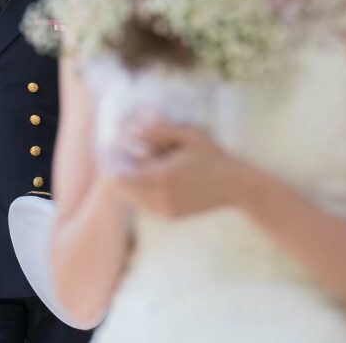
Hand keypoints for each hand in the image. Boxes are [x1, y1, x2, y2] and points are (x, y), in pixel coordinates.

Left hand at [103, 109, 250, 218]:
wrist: (236, 186)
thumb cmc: (213, 156)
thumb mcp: (188, 136)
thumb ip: (159, 131)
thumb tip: (133, 129)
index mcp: (160, 178)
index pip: (118, 178)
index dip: (110, 164)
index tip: (109, 149)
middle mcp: (159, 198)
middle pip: (121, 190)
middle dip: (116, 173)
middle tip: (116, 155)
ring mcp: (165, 210)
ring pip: (132, 199)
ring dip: (129, 183)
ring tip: (136, 163)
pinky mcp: (170, 216)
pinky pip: (146, 204)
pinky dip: (142, 192)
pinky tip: (154, 175)